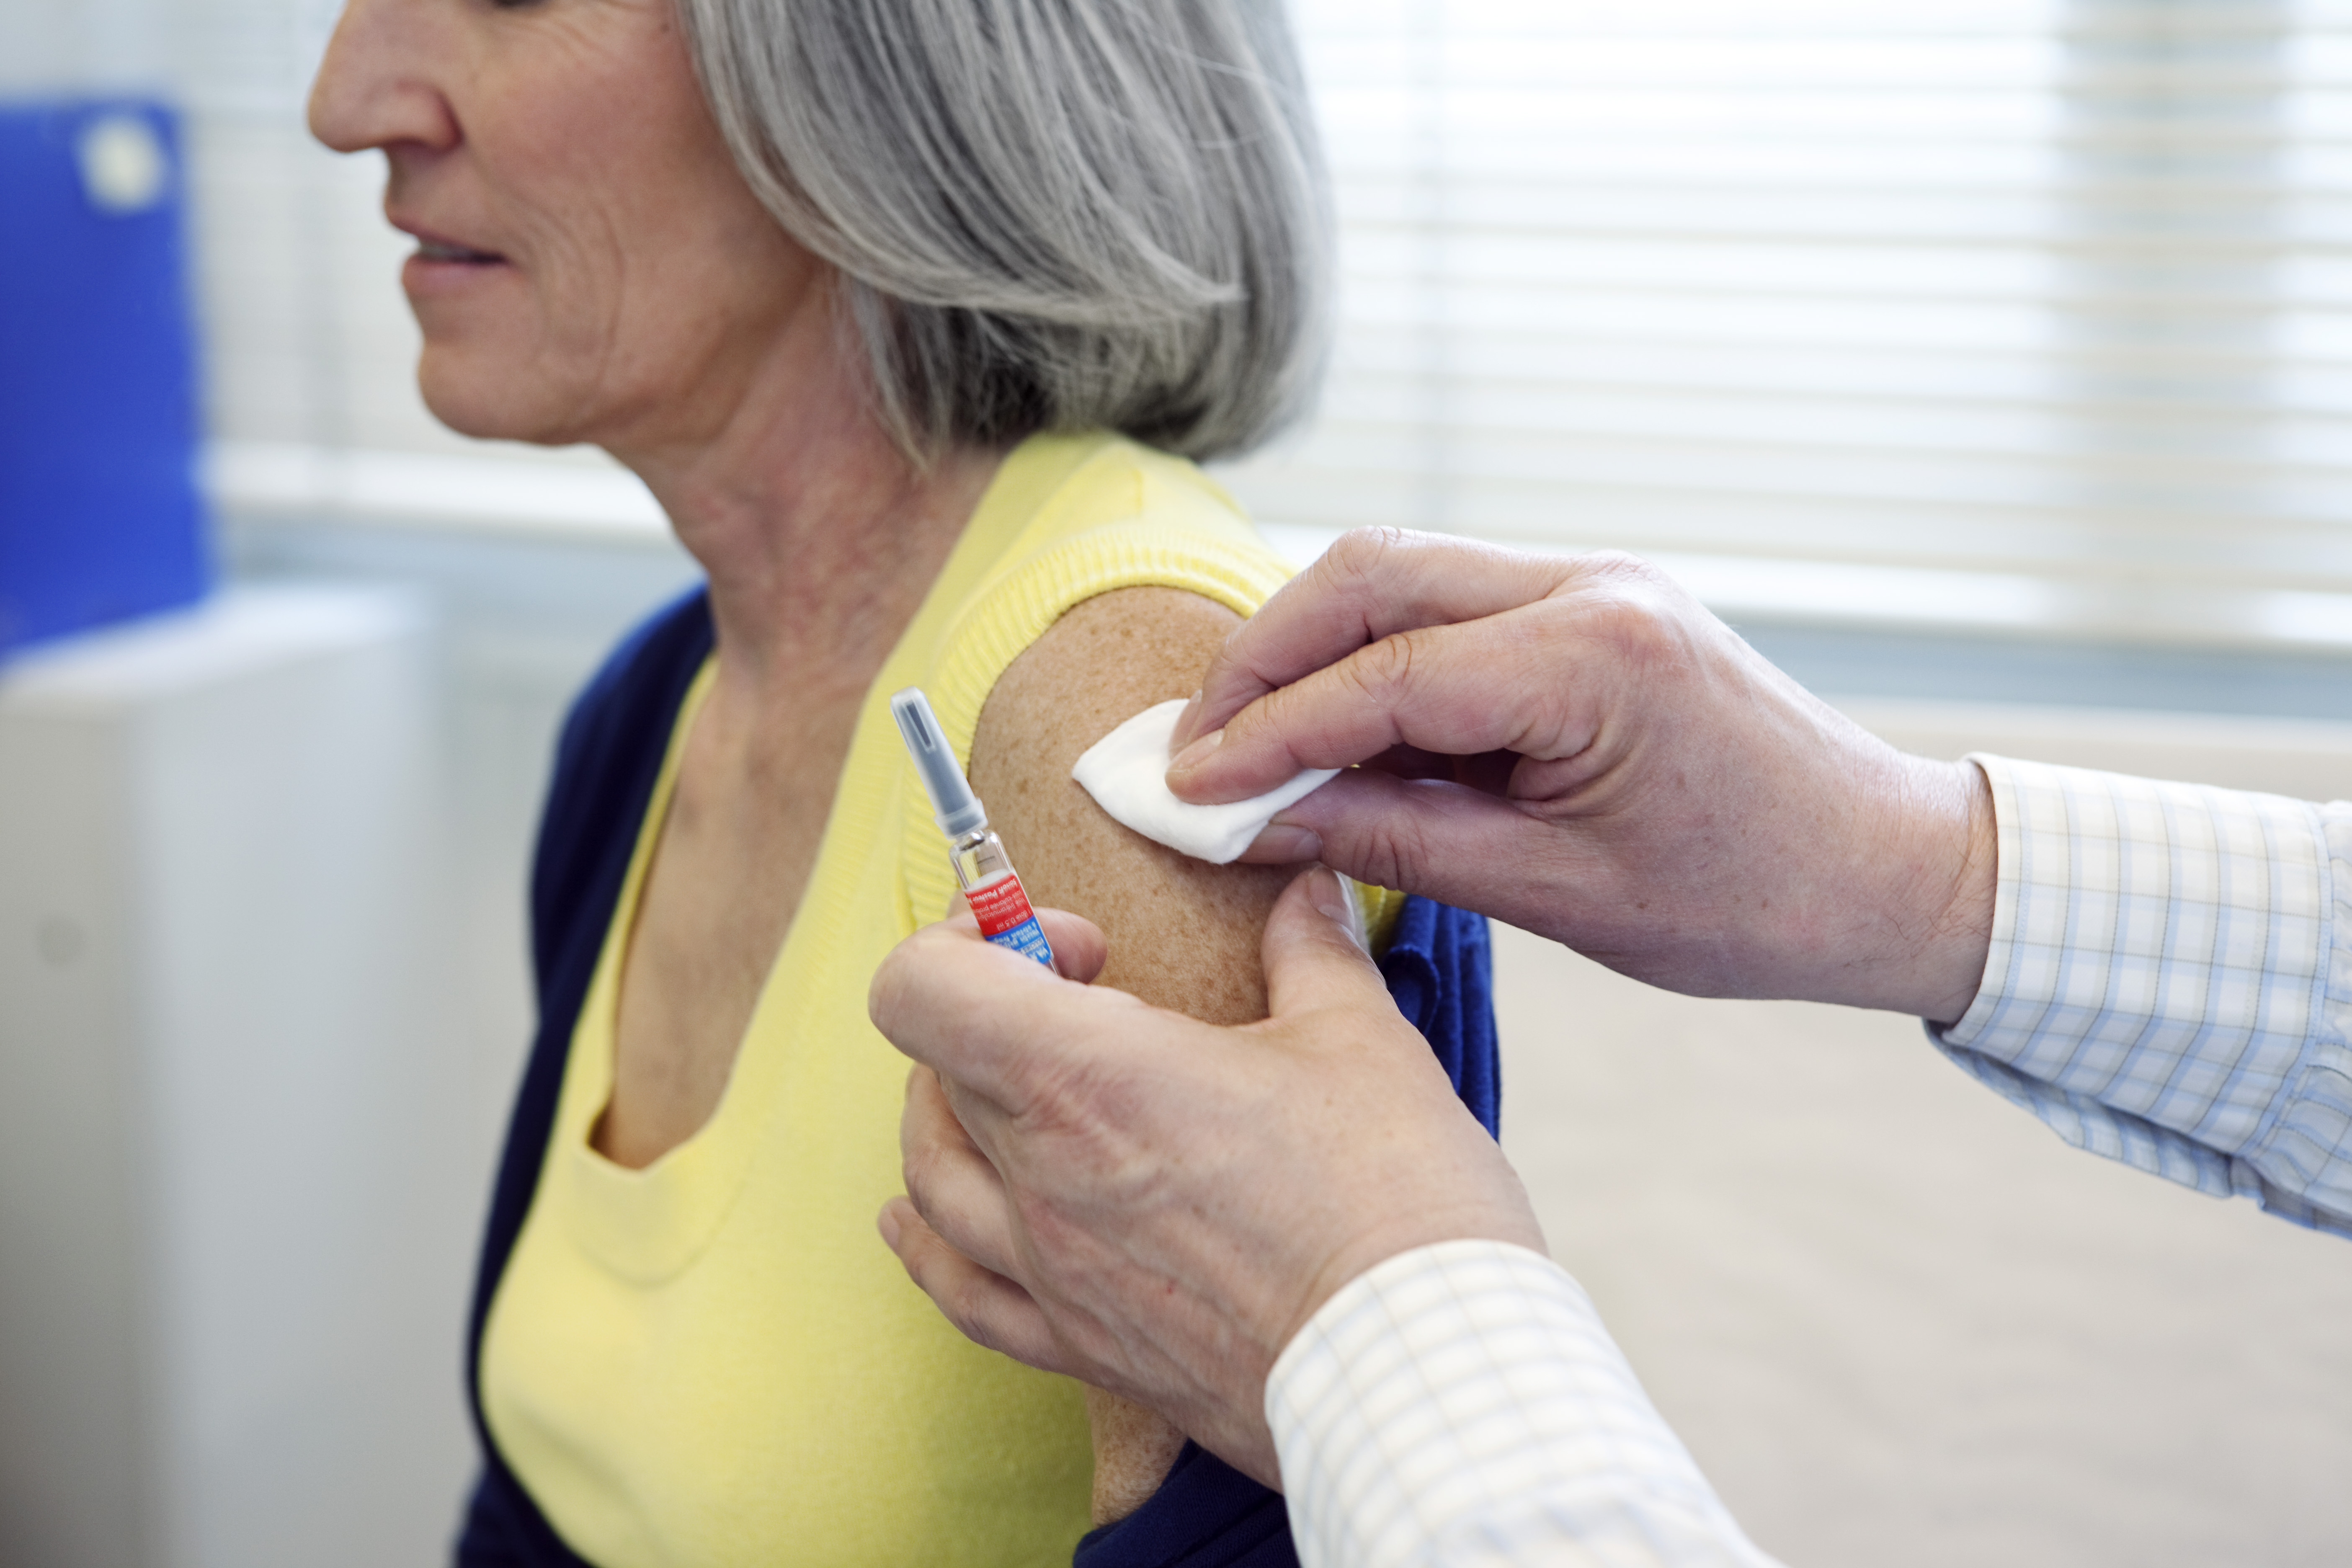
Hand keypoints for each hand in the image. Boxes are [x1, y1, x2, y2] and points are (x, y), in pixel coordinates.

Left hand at [869, 869, 1543, 1486]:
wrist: (1410, 1369)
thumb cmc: (1388, 1197)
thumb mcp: (1358, 1037)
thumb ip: (1310, 950)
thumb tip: (1306, 891)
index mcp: (1086, 1075)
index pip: (924, 990)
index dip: (970, 939)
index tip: (1073, 945)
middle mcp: (1041, 1175)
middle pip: (941, 1069)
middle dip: (998, 1009)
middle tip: (1089, 998)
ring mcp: (1052, 1270)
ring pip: (932, 1176)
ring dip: (952, 1112)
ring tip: (1006, 1086)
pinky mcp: (1085, 1345)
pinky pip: (963, 1293)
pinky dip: (929, 1245)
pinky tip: (916, 1222)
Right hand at [1167, 530, 1995, 1021]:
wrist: (1885, 867)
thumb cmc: (1748, 900)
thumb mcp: (1555, 894)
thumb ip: (1394, 840)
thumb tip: (1257, 819)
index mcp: (1593, 656)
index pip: (1379, 675)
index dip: (1266, 734)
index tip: (1185, 787)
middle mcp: (1591, 585)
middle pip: (1370, 574)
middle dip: (1264, 658)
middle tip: (1194, 748)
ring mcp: (1595, 579)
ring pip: (1401, 572)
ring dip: (1311, 648)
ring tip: (1247, 740)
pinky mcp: (1595, 601)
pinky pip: (1451, 604)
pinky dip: (1374, 656)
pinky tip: (1336, 728)